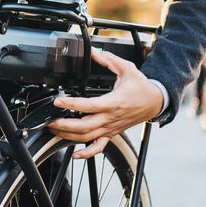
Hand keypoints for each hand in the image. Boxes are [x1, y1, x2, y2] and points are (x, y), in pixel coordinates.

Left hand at [47, 48, 163, 159]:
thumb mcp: (126, 69)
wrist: (154, 102)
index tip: (58, 101)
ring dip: (68, 136)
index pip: (88, 106)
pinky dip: (86, 153)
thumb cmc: (141, 87)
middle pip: (84, 127)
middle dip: (64, 125)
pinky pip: (98, 147)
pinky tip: (75, 154)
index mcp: (113, 102)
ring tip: (55, 130)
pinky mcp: (112, 133)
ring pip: (87, 138)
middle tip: (50, 120)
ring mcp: (110, 128)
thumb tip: (94, 51)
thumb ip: (108, 59)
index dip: (71, 104)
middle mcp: (110, 118)